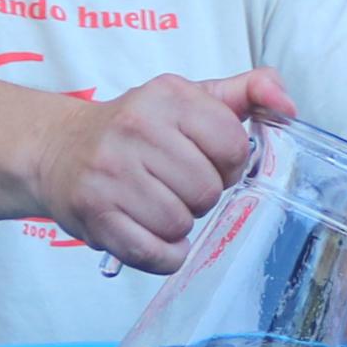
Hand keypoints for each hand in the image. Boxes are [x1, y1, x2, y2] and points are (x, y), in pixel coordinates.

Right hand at [33, 69, 295, 270]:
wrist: (58, 149)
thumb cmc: (135, 129)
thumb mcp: (187, 98)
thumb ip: (245, 93)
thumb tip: (288, 106)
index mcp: (168, 95)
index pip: (233, 145)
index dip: (229, 164)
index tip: (207, 162)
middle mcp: (137, 127)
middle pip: (208, 190)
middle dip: (200, 196)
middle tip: (177, 186)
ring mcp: (111, 171)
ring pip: (180, 223)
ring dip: (177, 225)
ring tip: (157, 205)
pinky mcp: (94, 211)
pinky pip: (154, 253)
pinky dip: (162, 254)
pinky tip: (151, 235)